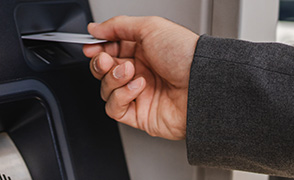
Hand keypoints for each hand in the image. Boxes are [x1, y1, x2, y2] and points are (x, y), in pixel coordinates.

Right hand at [84, 16, 198, 139]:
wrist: (201, 84)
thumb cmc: (185, 55)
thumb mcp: (150, 27)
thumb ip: (118, 25)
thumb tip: (95, 28)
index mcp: (143, 51)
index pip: (109, 51)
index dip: (97, 49)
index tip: (91, 47)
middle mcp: (140, 72)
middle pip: (103, 71)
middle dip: (100, 64)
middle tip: (106, 60)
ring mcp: (139, 95)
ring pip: (106, 89)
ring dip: (113, 79)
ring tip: (131, 72)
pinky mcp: (139, 115)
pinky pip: (114, 109)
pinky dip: (121, 97)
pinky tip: (138, 88)